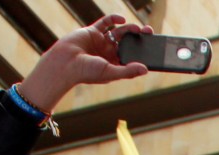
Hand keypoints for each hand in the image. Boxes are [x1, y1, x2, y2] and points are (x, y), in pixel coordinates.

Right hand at [15, 15, 151, 112]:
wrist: (64, 63)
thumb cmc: (86, 72)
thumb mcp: (110, 72)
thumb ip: (128, 70)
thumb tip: (145, 69)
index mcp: (115, 65)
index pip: (133, 58)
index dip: (143, 54)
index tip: (155, 50)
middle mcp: (109, 53)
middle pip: (129, 43)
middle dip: (139, 38)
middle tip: (149, 33)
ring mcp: (101, 42)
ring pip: (119, 32)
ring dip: (130, 29)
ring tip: (138, 28)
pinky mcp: (92, 32)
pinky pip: (105, 22)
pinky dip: (114, 18)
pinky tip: (122, 19)